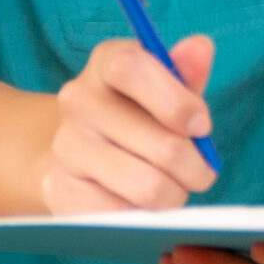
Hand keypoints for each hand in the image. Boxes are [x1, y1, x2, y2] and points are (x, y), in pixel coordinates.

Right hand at [40, 35, 217, 212]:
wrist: (80, 154)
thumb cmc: (137, 115)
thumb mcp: (164, 89)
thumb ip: (184, 72)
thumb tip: (200, 47)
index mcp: (105, 63)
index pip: (131, 67)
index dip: (176, 101)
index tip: (201, 125)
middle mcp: (77, 100)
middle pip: (162, 145)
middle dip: (196, 166)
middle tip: (200, 170)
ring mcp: (66, 146)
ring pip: (149, 187)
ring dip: (175, 195)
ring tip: (173, 188)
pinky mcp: (61, 190)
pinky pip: (125, 215)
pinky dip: (144, 216)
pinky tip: (138, 201)